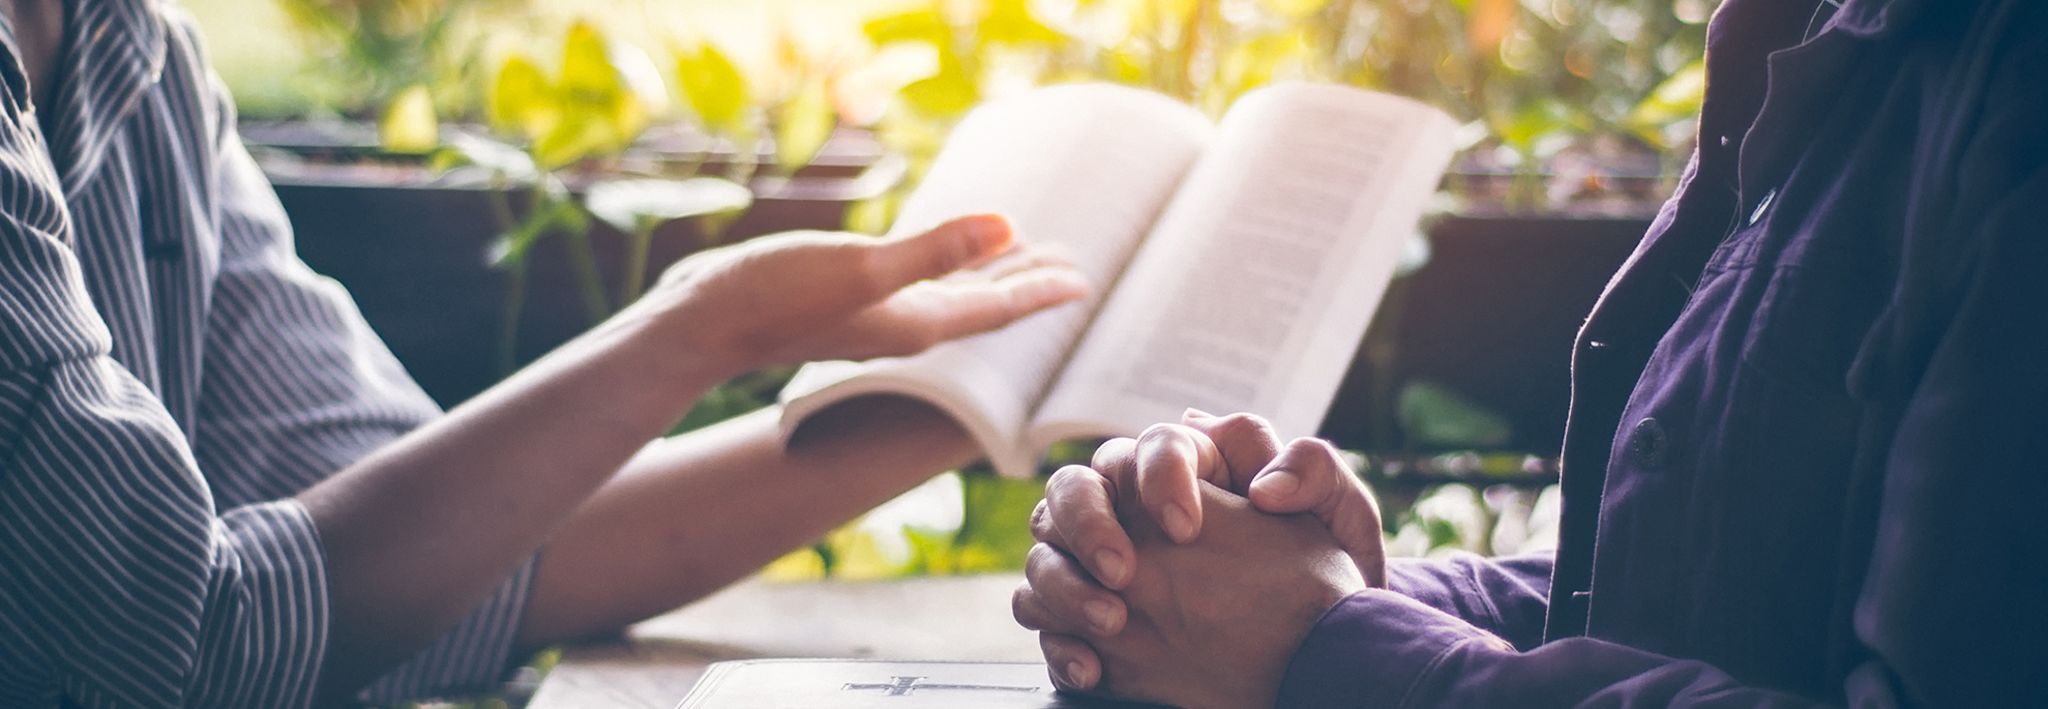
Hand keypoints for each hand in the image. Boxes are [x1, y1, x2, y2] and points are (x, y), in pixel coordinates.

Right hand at [635, 214, 1087, 377]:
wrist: (701, 324)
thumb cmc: (776, 298)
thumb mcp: (863, 268)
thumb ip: (936, 251)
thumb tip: (1009, 226)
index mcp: (917, 323)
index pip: (997, 308)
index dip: (1041, 291)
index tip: (1084, 281)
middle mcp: (902, 325)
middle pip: (982, 304)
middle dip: (1025, 284)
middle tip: (1069, 267)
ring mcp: (871, 316)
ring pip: (949, 295)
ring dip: (986, 275)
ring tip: (1017, 254)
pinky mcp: (842, 301)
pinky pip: (913, 285)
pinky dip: (939, 269)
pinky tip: (935, 254)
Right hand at [1013, 411, 1384, 692]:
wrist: (1320, 638)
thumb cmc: (1326, 562)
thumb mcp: (1339, 512)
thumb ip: (1313, 472)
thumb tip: (1263, 486)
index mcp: (1190, 464)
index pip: (1153, 446)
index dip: (1158, 478)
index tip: (1186, 529)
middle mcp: (1131, 503)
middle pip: (1075, 486)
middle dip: (1088, 523)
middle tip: (1124, 571)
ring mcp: (1100, 558)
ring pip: (1046, 549)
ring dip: (1063, 583)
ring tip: (1112, 623)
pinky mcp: (1088, 613)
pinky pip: (1044, 617)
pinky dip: (1059, 641)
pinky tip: (1092, 668)